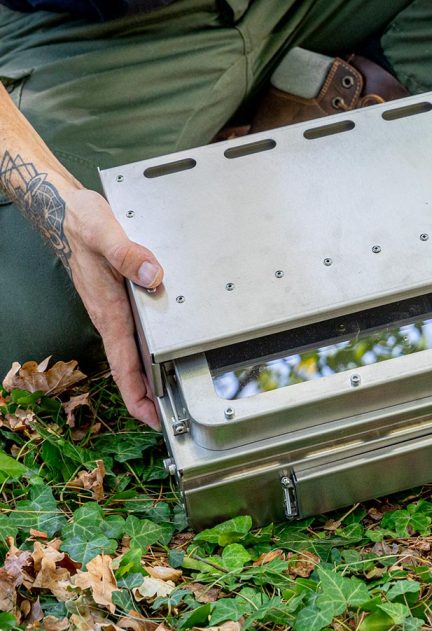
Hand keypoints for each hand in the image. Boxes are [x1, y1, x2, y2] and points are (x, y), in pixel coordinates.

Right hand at [63, 188, 163, 428]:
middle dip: (147, 395)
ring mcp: (114, 309)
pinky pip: (136, 332)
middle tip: (169, 417)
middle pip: (130, 366)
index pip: (123, 362)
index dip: (136, 394)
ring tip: (169, 395)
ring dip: (149, 375)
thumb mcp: (104, 233)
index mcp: (108, 310)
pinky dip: (149, 350)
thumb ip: (128, 255)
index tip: (150, 418)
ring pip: (134, 351)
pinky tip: (162, 352)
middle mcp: (111, 315)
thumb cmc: (80, 224)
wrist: (64, 212)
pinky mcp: (119, 299)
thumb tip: (154, 276)